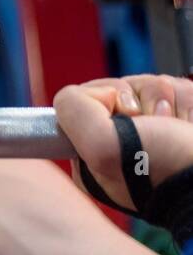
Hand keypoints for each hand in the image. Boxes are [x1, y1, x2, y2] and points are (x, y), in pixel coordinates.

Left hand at [54, 74, 192, 210]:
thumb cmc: (168, 169)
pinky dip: (189, 101)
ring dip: (170, 101)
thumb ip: (73, 111)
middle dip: (142, 100)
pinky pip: (181, 88)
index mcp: (94, 154)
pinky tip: (191, 125)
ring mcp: (158, 129)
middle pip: (121, 88)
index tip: (122, 117)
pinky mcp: (186, 118)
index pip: (86, 99)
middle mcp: (123, 140)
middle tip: (155, 126)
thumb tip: (89, 91)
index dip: (106, 99)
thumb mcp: (101, 146)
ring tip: (178, 129)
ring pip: (154, 85)